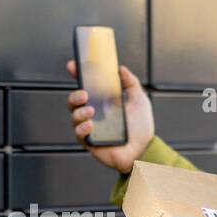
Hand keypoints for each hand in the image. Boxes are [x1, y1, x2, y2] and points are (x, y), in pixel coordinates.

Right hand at [65, 59, 154, 173]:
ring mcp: (90, 127)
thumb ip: (130, 82)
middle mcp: (94, 113)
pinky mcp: (89, 142)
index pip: (86, 86)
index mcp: (103, 101)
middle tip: (85, 94)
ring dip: (79, 112)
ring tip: (91, 112)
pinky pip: (78, 133)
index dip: (77, 75)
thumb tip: (120, 68)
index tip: (72, 66)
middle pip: (73, 100)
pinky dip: (82, 128)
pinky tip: (91, 125)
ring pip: (74, 116)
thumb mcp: (139, 99)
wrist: (143, 150)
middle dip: (74, 95)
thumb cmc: (141, 127)